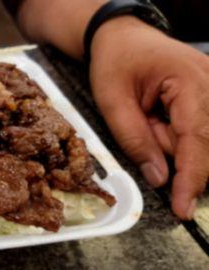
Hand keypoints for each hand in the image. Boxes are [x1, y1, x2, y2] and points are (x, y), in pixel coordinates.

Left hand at [89, 16, 208, 218]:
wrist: (122, 37)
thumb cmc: (115, 63)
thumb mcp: (112, 101)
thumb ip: (135, 140)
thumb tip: (159, 179)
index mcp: (189, 80)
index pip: (197, 139)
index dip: (191, 178)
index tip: (183, 208)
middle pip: (204, 143)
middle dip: (169, 148)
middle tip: (144, 124)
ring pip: (202, 140)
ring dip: (170, 140)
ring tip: (148, 115)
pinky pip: (199, 131)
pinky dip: (176, 133)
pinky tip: (159, 117)